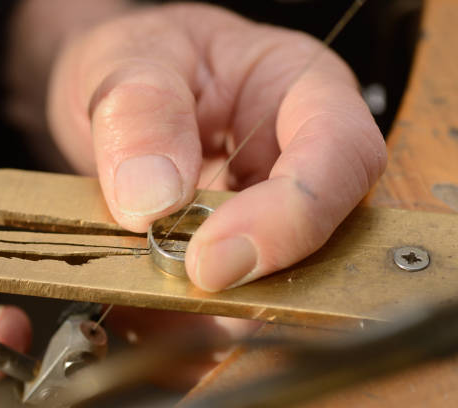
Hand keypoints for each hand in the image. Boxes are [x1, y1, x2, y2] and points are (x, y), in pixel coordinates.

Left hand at [48, 3, 386, 290]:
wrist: (118, 87)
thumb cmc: (142, 54)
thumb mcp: (130, 56)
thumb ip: (140, 111)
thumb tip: (154, 197)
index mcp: (302, 88)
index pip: (340, 154)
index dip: (291, 214)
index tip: (213, 254)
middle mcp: (299, 152)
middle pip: (325, 231)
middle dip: (260, 268)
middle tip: (186, 280)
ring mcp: (271, 203)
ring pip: (281, 274)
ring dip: (226, 297)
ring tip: (160, 289)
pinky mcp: (239, 243)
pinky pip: (232, 288)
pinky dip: (194, 305)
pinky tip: (157, 299)